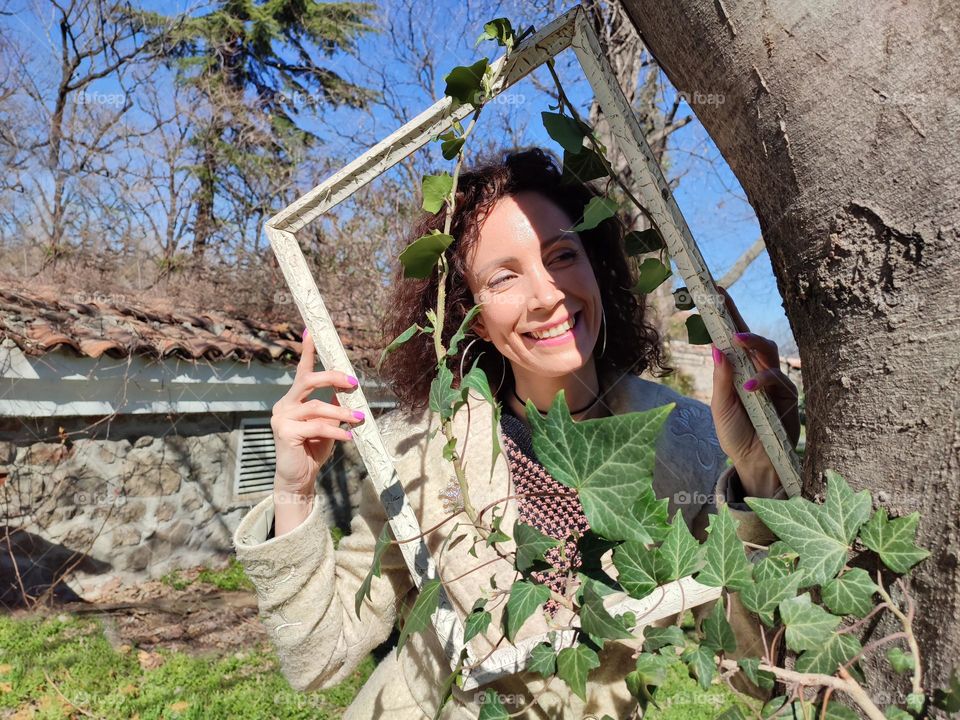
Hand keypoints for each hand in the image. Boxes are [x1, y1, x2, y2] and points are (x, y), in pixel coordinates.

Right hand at [271, 330, 363, 495]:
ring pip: (316, 406)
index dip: (307, 351)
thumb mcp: (326, 424)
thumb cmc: (313, 449)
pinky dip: (336, 431)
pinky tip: (349, 436)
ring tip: (359, 418)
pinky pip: (316, 426)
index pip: (301, 371)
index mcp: (293, 399)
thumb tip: (347, 389)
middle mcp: (283, 404)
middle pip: (307, 380)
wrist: (298, 478)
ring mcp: (281, 418)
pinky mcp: (284, 433)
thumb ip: (332, 406)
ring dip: (341, 412)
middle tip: (354, 383)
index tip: (312, 331)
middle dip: (332, 377)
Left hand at [710, 286, 799, 496]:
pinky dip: (763, 381)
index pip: (732, 337)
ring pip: (769, 351)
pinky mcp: (788, 397)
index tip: (714, 289)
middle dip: (738, 318)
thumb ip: (722, 379)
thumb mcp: (720, 406)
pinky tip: (750, 388)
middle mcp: (757, 371)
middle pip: (753, 337)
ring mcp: (774, 382)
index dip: (726, 313)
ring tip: (735, 341)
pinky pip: (779, 381)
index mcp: (738, 370)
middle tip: (721, 303)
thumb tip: (716, 346)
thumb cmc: (736, 433)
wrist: (754, 463)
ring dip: (752, 343)